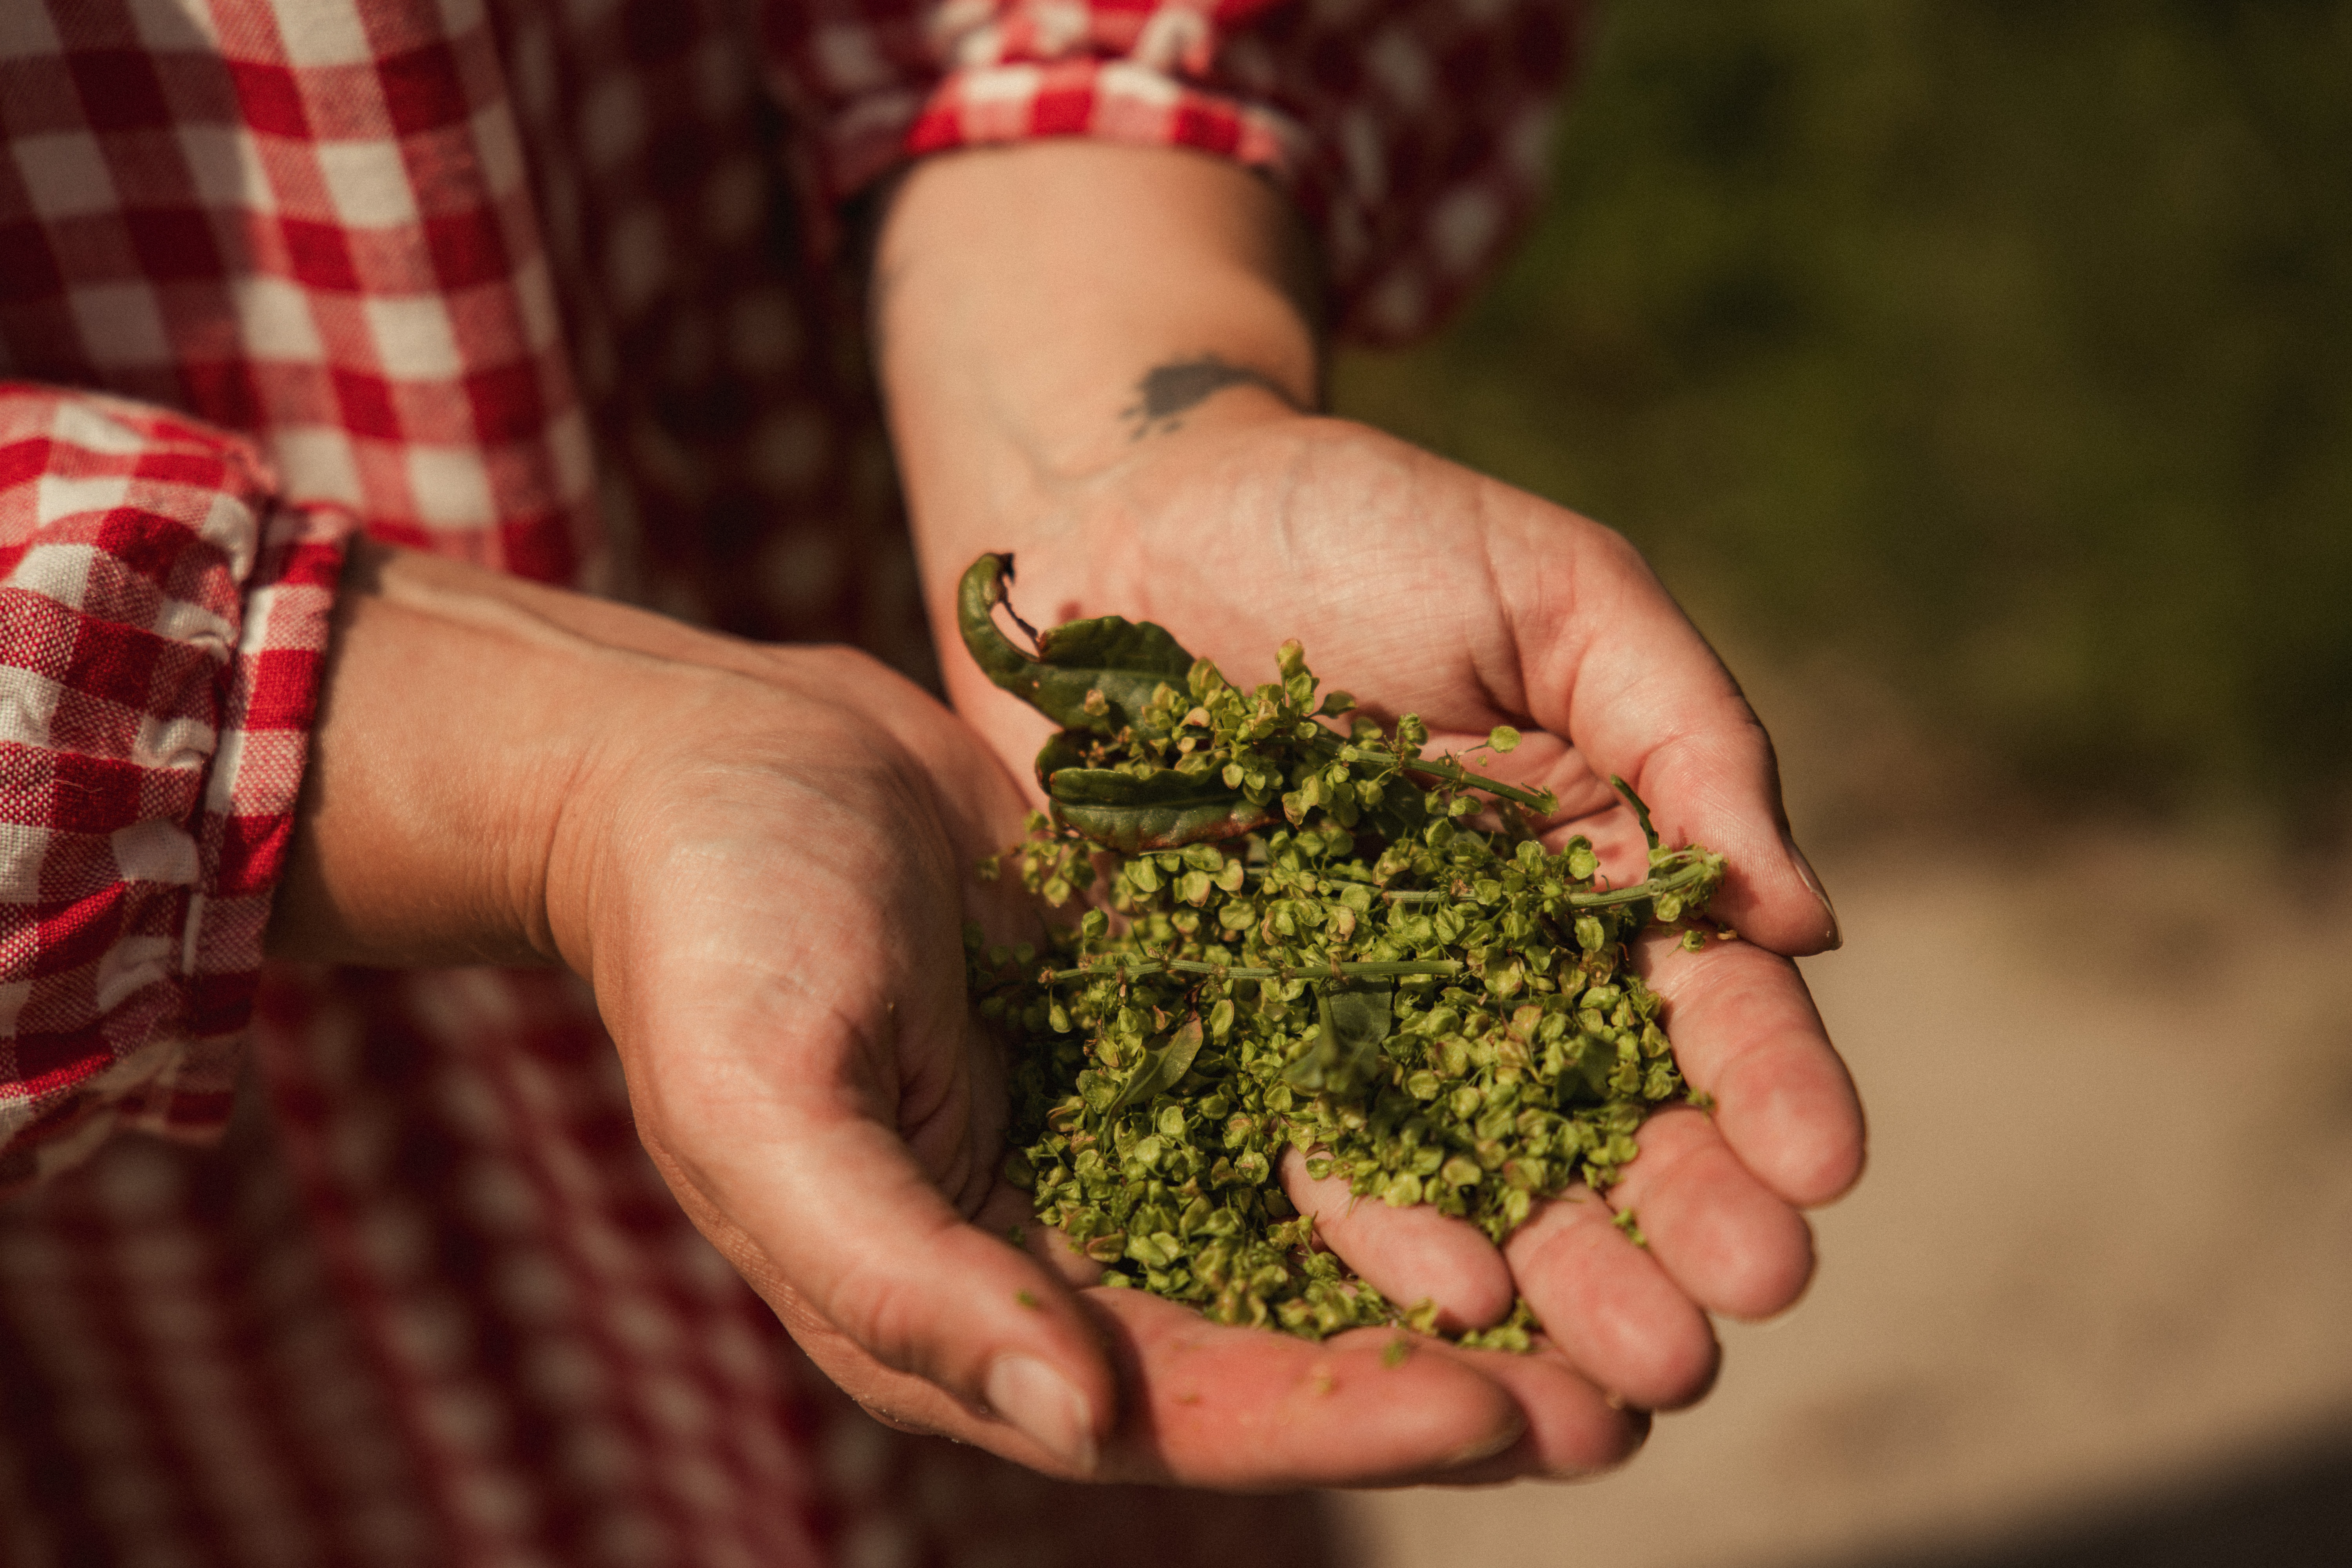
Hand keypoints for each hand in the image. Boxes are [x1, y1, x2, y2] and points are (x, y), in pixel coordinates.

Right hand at [272, 544, 1635, 1485]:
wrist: (713, 757)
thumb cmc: (709, 940)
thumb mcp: (770, 1116)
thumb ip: (906, 1279)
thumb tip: (1076, 1417)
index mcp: (970, 1310)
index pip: (1185, 1403)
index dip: (1342, 1417)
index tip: (1502, 1405)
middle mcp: (1069, 1240)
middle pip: (1291, 1336)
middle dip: (1459, 1362)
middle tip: (1643, 1378)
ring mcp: (1129, 1119)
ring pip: (1331, 1214)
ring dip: (1484, 1240)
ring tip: (1648, 1258)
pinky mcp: (1173, 1007)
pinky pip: (1318, 1069)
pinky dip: (1429, 1094)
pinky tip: (1554, 1087)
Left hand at [876, 141, 1865, 1452]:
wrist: (1134, 524)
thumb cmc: (1363, 527)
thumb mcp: (1560, 591)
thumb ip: (1687, 734)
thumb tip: (1804, 918)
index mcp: (1598, 868)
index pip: (1704, 1000)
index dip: (1767, 1085)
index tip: (1819, 1169)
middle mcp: (1492, 969)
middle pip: (1602, 1118)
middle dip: (1674, 1221)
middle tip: (1728, 1318)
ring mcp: (1362, 1016)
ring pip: (1477, 1168)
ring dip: (1551, 1275)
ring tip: (1618, 1386)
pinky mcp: (1231, 1036)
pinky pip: (1308, 1150)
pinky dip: (1374, 1232)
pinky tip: (1439, 1307)